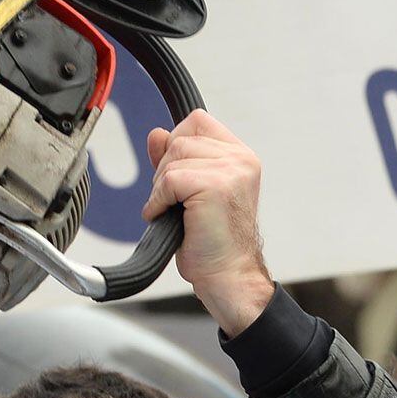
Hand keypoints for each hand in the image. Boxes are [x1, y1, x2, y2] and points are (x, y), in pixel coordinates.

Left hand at [142, 110, 272, 334]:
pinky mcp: (215, 185)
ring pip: (172, 157)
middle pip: (180, 137)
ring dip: (161, 188)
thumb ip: (176, 160)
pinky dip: (159, 201)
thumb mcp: (190, 193)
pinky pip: (169, 180)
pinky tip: (167, 218)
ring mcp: (231, 170)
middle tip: (174, 202)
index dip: (175, 145)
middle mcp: (240, 159)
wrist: (228, 276)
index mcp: (240, 156)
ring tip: (173, 212)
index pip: (197, 122)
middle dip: (165, 170)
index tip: (174, 178)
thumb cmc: (212, 242)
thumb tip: (156, 134)